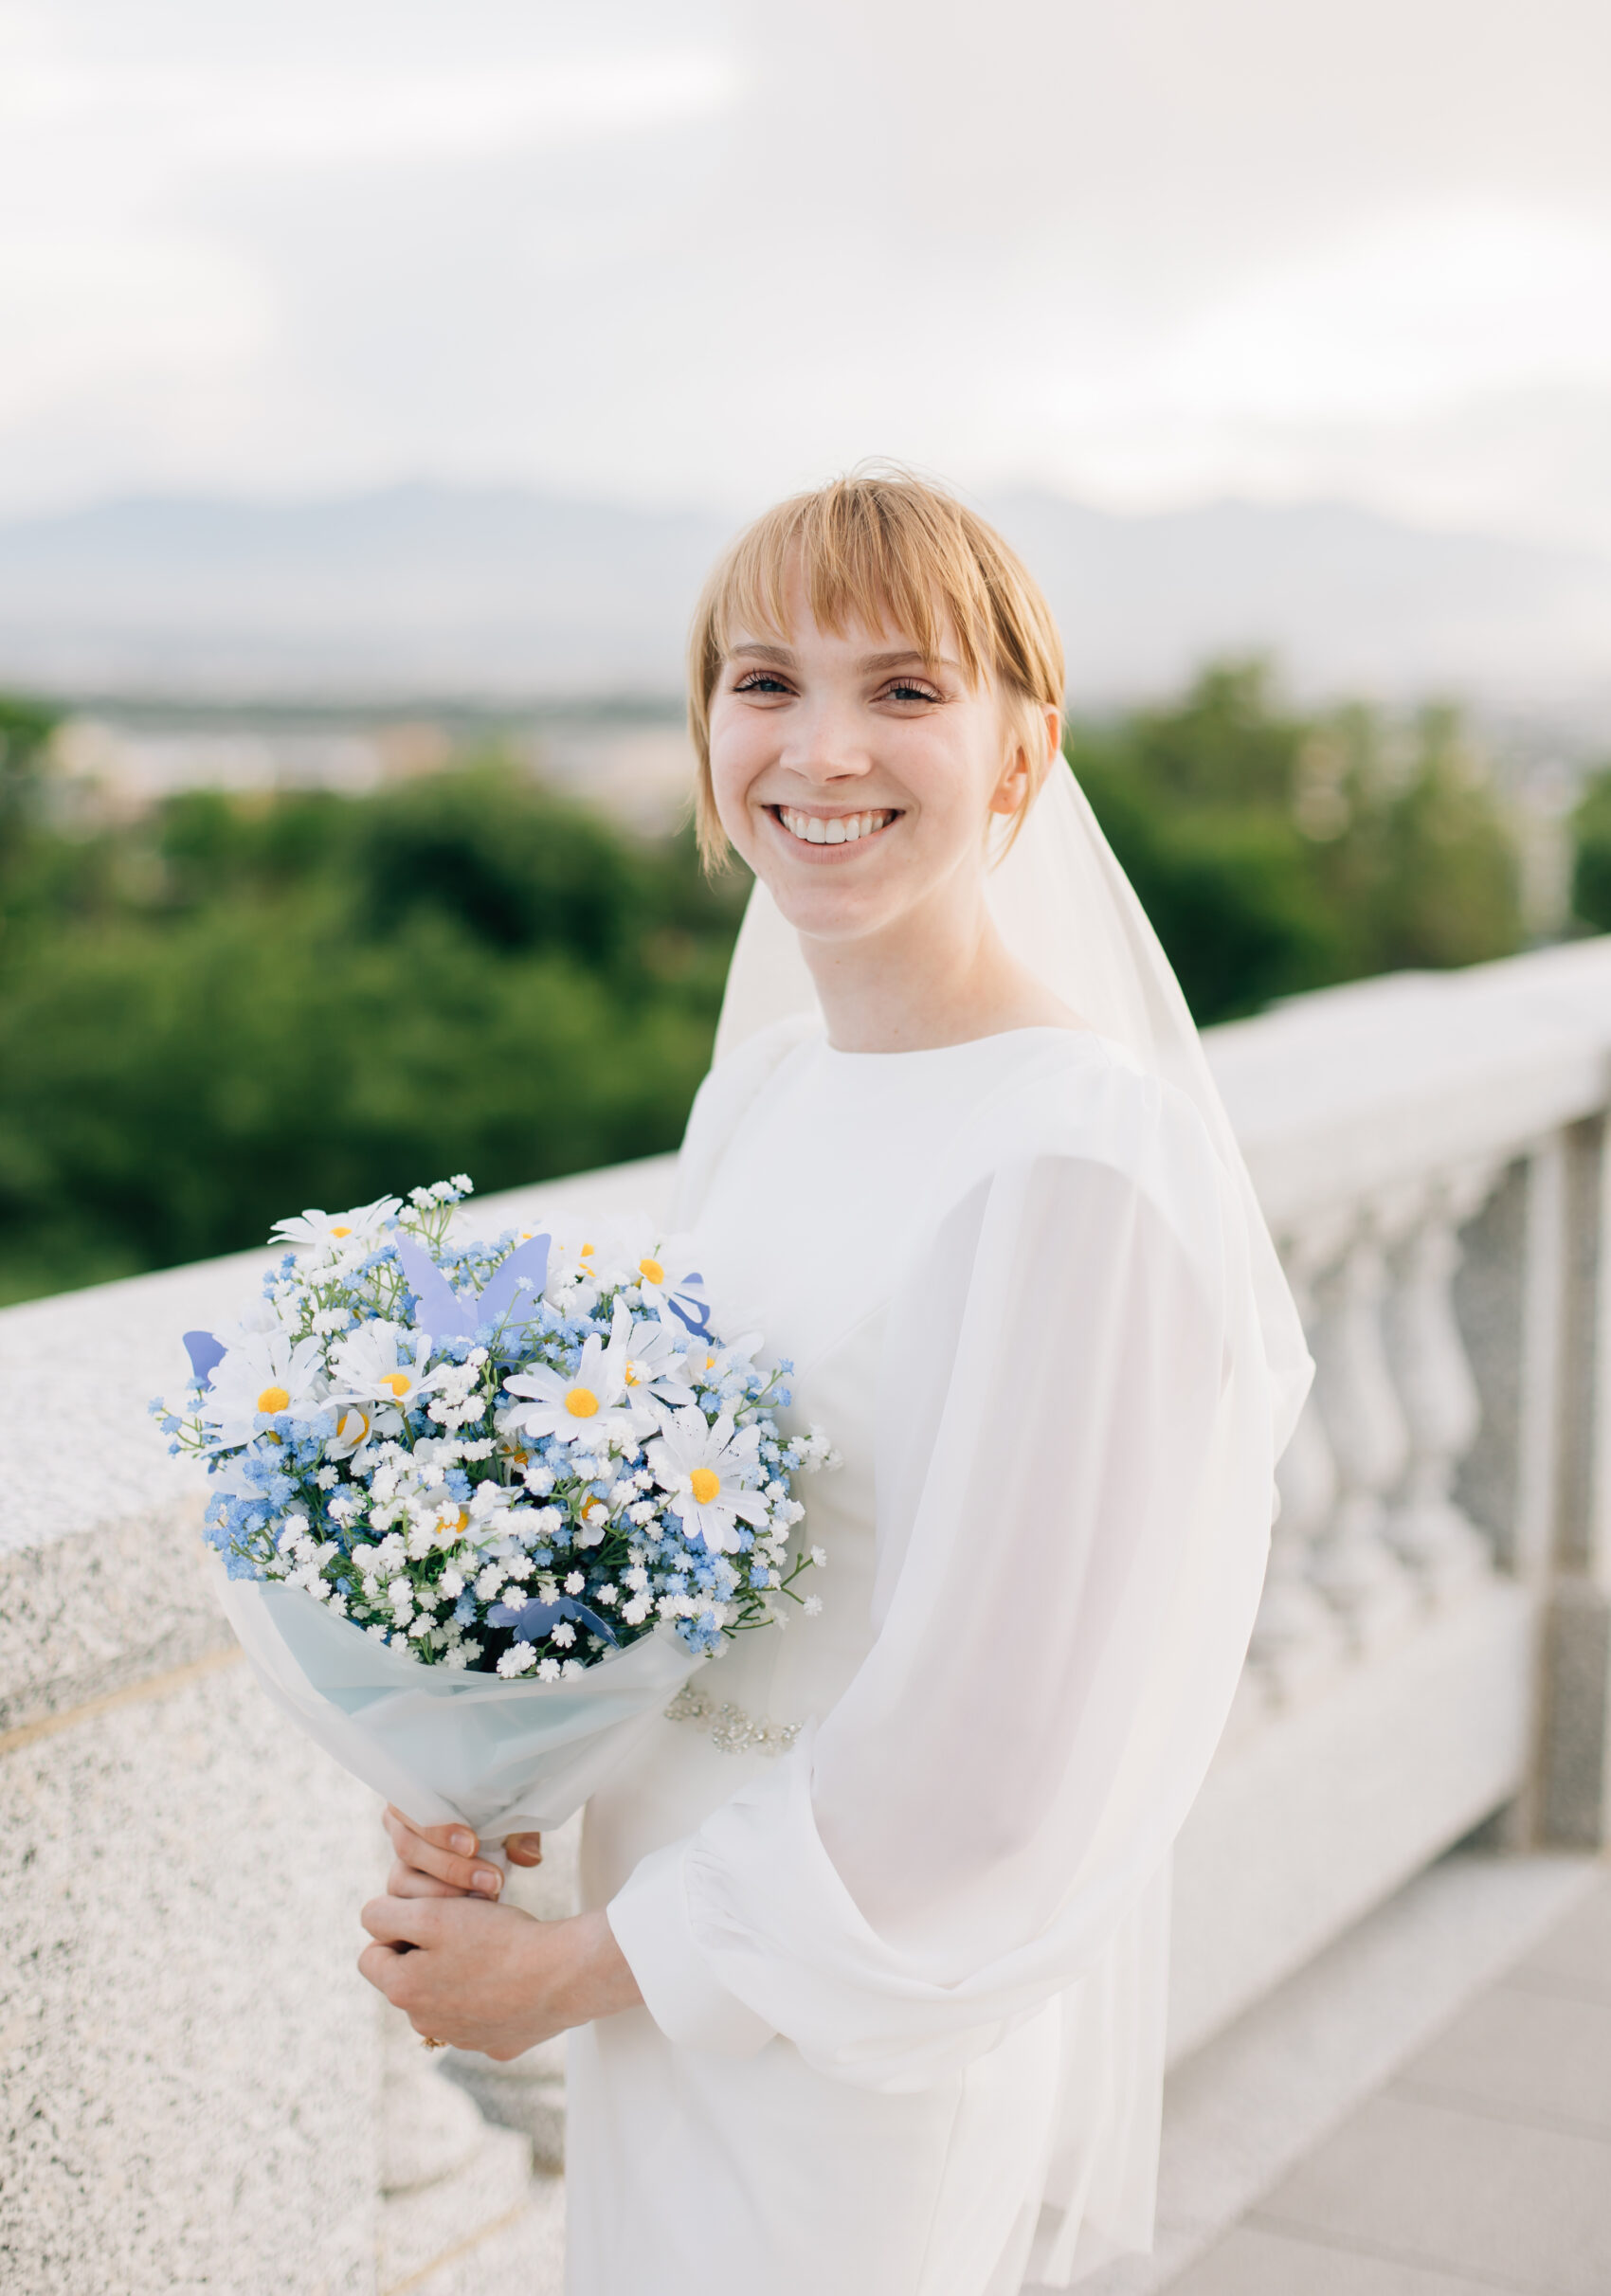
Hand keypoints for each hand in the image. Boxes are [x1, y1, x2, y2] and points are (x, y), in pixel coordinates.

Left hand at [357, 1896, 642, 2057]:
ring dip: (456, 1974)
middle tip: (462, 1927)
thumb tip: (370, 1923)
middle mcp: (425, 2023)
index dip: (394, 1929)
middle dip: (425, 1953)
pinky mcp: (496, 2044)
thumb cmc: (499, 1939)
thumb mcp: (432, 1915)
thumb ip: (386, 1917)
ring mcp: (461, 2038)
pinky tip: (513, 1976)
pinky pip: (480, 2015)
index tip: (428, 1914)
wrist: (564, 1975)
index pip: (371, 1957)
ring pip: (443, 1998)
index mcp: (404, 1991)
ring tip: (491, 1949)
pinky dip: (489, 1995)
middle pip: (408, 1978)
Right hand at [381, 1804, 543, 1899]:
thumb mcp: (511, 1817)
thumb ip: (519, 1833)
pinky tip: (473, 1912)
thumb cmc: (496, 1820)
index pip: (410, 1807)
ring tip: (487, 1897)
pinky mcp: (402, 1892)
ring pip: (401, 1880)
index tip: (474, 1845)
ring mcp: (396, 1862)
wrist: (491, 1842)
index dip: (438, 1829)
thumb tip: (528, 1857)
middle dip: (450, 1867)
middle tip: (492, 1880)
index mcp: (415, 1795)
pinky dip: (439, 1910)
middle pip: (407, 1848)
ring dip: (445, 1893)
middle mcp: (399, 1827)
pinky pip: (407, 1907)